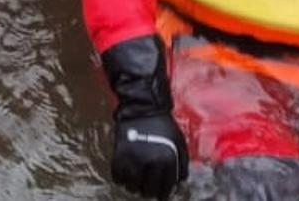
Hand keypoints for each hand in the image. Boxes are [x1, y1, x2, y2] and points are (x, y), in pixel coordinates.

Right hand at [101, 35, 187, 198]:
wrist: (143, 107)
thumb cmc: (163, 124)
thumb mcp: (179, 142)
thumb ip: (181, 163)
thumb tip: (180, 182)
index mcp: (167, 161)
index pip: (165, 188)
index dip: (162, 194)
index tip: (160, 195)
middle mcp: (150, 163)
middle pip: (147, 191)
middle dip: (148, 192)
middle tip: (147, 190)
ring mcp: (133, 160)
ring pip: (131, 187)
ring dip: (134, 187)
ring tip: (136, 183)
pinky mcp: (119, 155)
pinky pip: (117, 177)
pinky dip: (121, 179)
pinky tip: (126, 175)